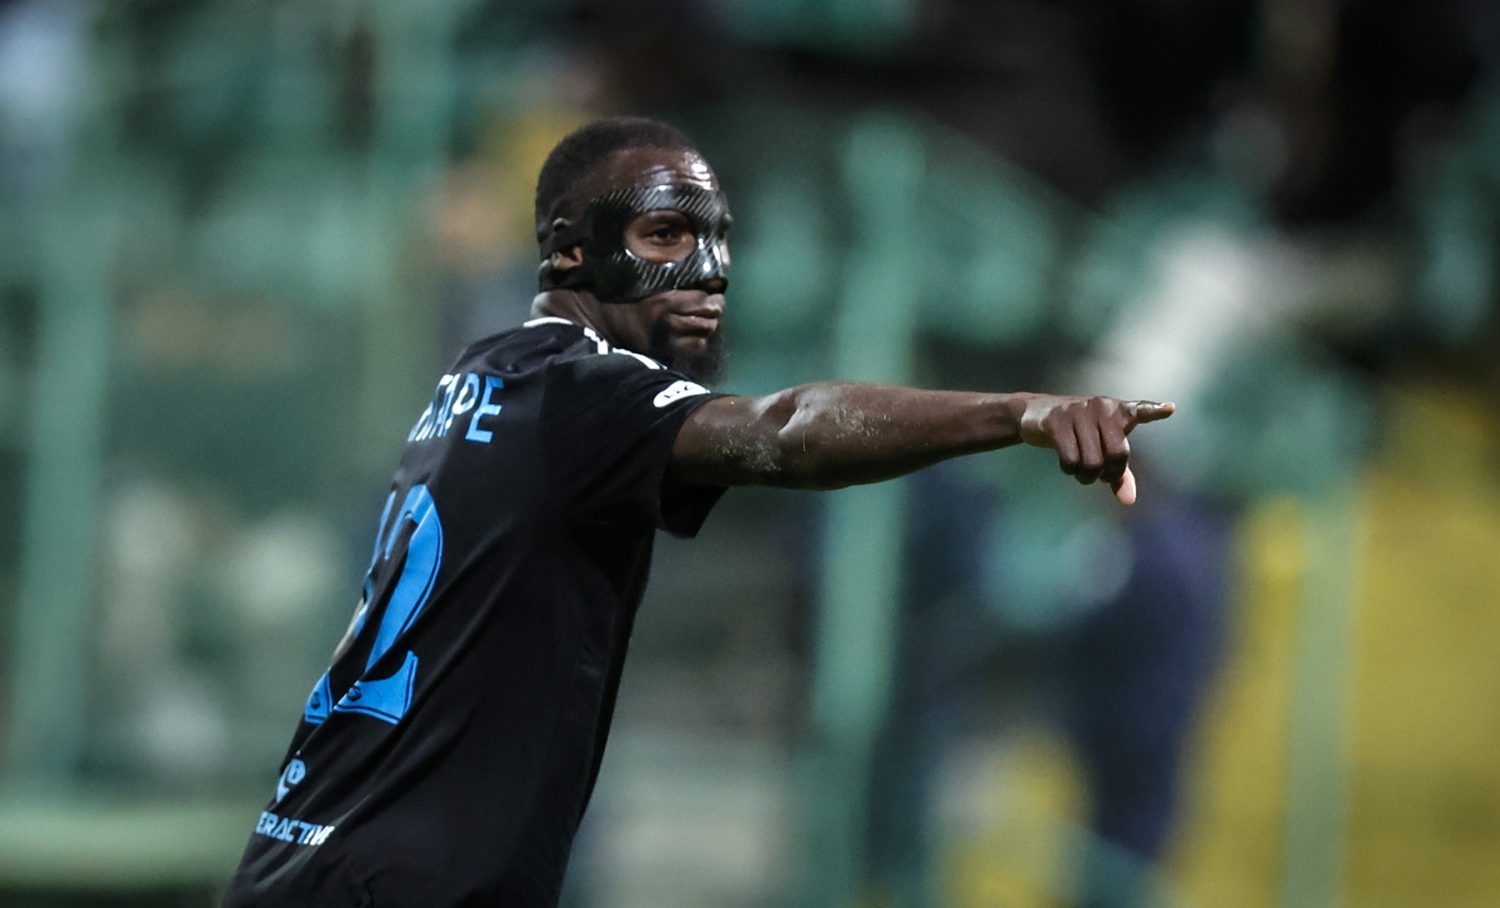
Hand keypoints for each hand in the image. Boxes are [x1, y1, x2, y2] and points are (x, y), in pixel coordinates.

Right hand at [1015, 395, 1175, 504]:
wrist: (1037, 414)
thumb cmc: (1078, 433)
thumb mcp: (1101, 448)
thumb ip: (1119, 474)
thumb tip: (1128, 501)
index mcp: (1118, 411)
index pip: (1140, 410)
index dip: (1155, 410)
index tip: (1170, 409)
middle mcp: (1101, 407)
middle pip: (1117, 454)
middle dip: (1107, 474)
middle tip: (1098, 475)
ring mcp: (1078, 411)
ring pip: (1092, 461)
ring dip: (1085, 476)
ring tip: (1079, 470)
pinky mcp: (1057, 420)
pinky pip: (1070, 459)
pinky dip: (1069, 470)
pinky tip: (1066, 465)